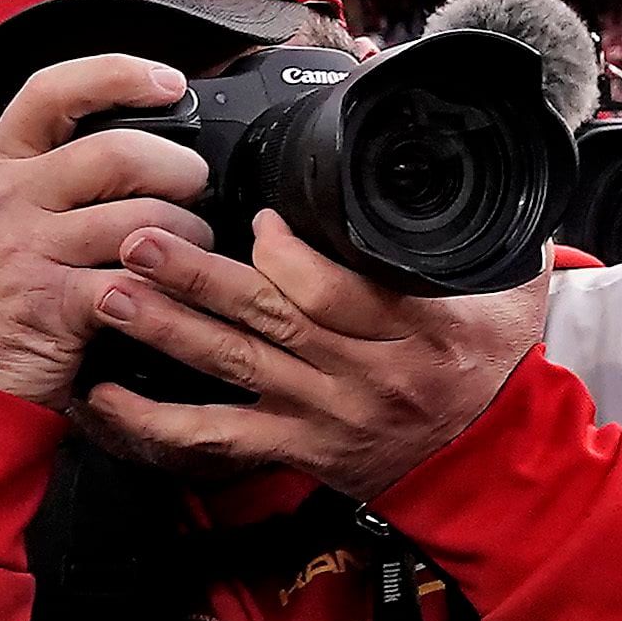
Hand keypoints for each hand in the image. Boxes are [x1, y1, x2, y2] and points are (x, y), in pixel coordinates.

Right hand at [0, 55, 208, 409]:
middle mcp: (9, 200)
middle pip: (118, 152)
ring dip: (189, 235)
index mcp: (0, 168)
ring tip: (193, 250)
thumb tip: (128, 136)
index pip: (51, 91)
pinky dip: (170, 290)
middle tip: (194, 188)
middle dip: (179, 169)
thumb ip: (47, 174)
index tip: (168, 80)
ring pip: (142, 219)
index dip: (116, 74)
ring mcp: (28, 251)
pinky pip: (136, 283)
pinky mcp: (53, 304)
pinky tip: (172, 296)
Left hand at [77, 213, 550, 497]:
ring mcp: (322, 413)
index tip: (254, 216)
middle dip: (196, 276)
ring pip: (232, 367)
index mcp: (413, 328)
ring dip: (166, 329)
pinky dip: (155, 421)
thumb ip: (496, 228)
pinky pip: (216, 438)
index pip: (337, 290)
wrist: (493, 465)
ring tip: (109, 294)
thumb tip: (480, 156)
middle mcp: (361, 371)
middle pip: (268, 318)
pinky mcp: (296, 448)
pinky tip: (107, 396)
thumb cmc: (497, 369)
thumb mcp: (514, 290)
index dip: (287, 253)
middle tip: (139, 237)